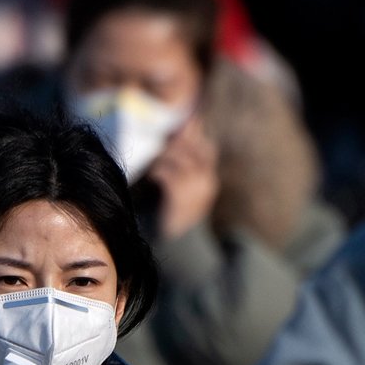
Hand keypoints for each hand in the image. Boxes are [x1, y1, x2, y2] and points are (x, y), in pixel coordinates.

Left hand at [148, 117, 219, 240]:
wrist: (182, 242)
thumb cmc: (179, 210)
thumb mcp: (188, 187)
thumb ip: (185, 165)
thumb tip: (178, 136)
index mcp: (209, 178)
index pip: (207, 148)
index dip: (196, 133)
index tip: (183, 123)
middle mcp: (206, 181)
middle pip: (194, 149)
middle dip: (179, 141)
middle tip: (165, 139)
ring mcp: (195, 190)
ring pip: (180, 159)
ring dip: (165, 157)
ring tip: (156, 162)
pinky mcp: (180, 198)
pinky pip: (169, 176)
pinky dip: (160, 172)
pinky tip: (154, 175)